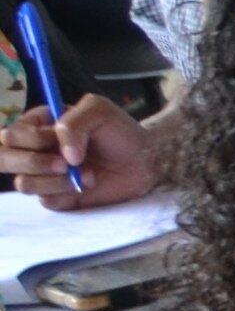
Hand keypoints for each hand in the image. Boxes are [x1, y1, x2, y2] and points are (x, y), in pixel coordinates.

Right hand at [0, 96, 155, 205]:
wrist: (145, 160)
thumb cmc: (120, 132)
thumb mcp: (99, 110)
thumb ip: (73, 123)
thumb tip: (63, 156)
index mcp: (38, 126)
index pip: (11, 134)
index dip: (31, 138)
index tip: (56, 138)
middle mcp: (35, 150)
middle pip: (4, 159)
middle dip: (32, 162)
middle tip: (64, 163)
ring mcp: (44, 175)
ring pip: (23, 183)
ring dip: (55, 179)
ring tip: (86, 172)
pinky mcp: (56, 196)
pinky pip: (45, 200)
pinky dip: (67, 191)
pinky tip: (89, 182)